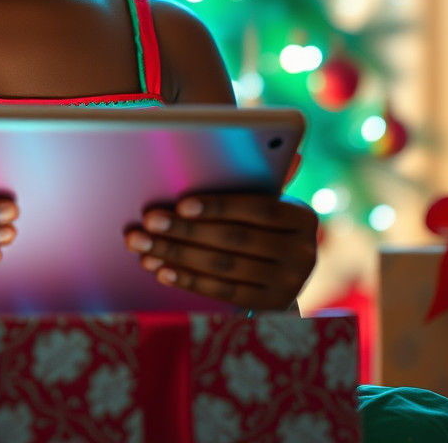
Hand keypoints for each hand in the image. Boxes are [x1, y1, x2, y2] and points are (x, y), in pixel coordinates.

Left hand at [123, 192, 317, 310]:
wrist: (286, 271)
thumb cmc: (265, 222)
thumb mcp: (269, 200)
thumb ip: (259, 177)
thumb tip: (262, 140)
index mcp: (303, 218)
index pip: (258, 209)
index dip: (218, 206)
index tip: (181, 204)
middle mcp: (302, 253)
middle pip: (235, 239)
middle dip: (185, 230)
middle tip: (149, 222)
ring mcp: (287, 284)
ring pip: (223, 266)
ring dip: (177, 254)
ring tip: (144, 245)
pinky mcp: (268, 307)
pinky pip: (222, 292)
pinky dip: (189, 280)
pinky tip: (162, 269)